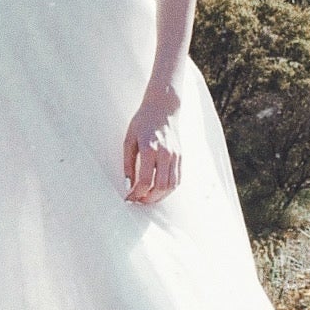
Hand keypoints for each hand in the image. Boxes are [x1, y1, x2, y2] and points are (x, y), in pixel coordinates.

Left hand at [122, 82, 182, 206]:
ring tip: (148, 197)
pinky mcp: (181, 156)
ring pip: (171, 185)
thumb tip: (128, 185)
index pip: (146, 180)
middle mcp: (165, 153)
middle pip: (160, 186)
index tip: (129, 197)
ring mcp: (176, 155)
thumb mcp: (129, 140)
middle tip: (138, 200)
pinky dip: (168, 189)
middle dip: (148, 198)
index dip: (137, 193)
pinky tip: (158, 190)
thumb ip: (128, 164)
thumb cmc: (142, 122)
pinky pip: (178, 179)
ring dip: (159, 196)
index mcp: (150, 148)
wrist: (163, 108)